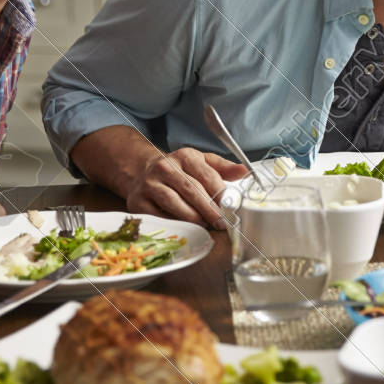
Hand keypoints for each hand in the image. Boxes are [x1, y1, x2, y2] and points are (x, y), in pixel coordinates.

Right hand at [125, 147, 250, 229]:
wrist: (142, 171)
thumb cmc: (178, 170)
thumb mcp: (200, 162)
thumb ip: (223, 168)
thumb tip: (245, 171)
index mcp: (184, 156)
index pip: (207, 175)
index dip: (221, 193)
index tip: (231, 207)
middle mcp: (165, 167)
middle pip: (192, 191)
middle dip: (210, 210)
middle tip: (222, 222)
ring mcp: (150, 184)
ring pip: (175, 204)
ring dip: (194, 218)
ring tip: (206, 225)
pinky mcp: (138, 202)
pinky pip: (160, 216)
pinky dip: (175, 223)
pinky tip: (186, 227)